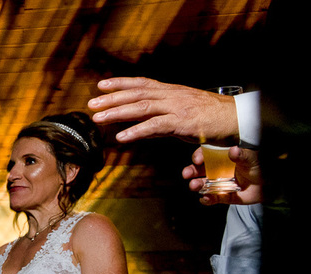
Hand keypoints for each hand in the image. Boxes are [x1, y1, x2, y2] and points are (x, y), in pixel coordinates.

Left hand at [88, 77, 239, 143]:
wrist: (236, 117)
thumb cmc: (210, 116)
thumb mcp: (181, 114)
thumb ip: (159, 120)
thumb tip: (138, 127)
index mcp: (170, 92)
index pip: (141, 83)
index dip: (121, 83)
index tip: (101, 85)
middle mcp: (171, 96)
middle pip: (136, 94)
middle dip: (112, 98)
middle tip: (91, 104)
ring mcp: (176, 108)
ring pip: (142, 107)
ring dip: (117, 112)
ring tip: (98, 118)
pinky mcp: (182, 122)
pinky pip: (155, 126)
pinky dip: (136, 131)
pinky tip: (122, 137)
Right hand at [183, 146, 262, 204]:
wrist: (272, 184)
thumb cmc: (262, 167)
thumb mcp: (252, 159)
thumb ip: (242, 155)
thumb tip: (233, 150)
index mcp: (223, 157)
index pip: (207, 154)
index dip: (199, 156)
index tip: (197, 159)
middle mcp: (218, 170)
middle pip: (200, 170)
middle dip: (191, 171)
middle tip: (186, 174)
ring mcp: (220, 183)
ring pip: (203, 184)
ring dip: (197, 185)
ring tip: (194, 186)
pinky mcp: (224, 195)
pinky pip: (213, 198)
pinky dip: (208, 199)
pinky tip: (205, 198)